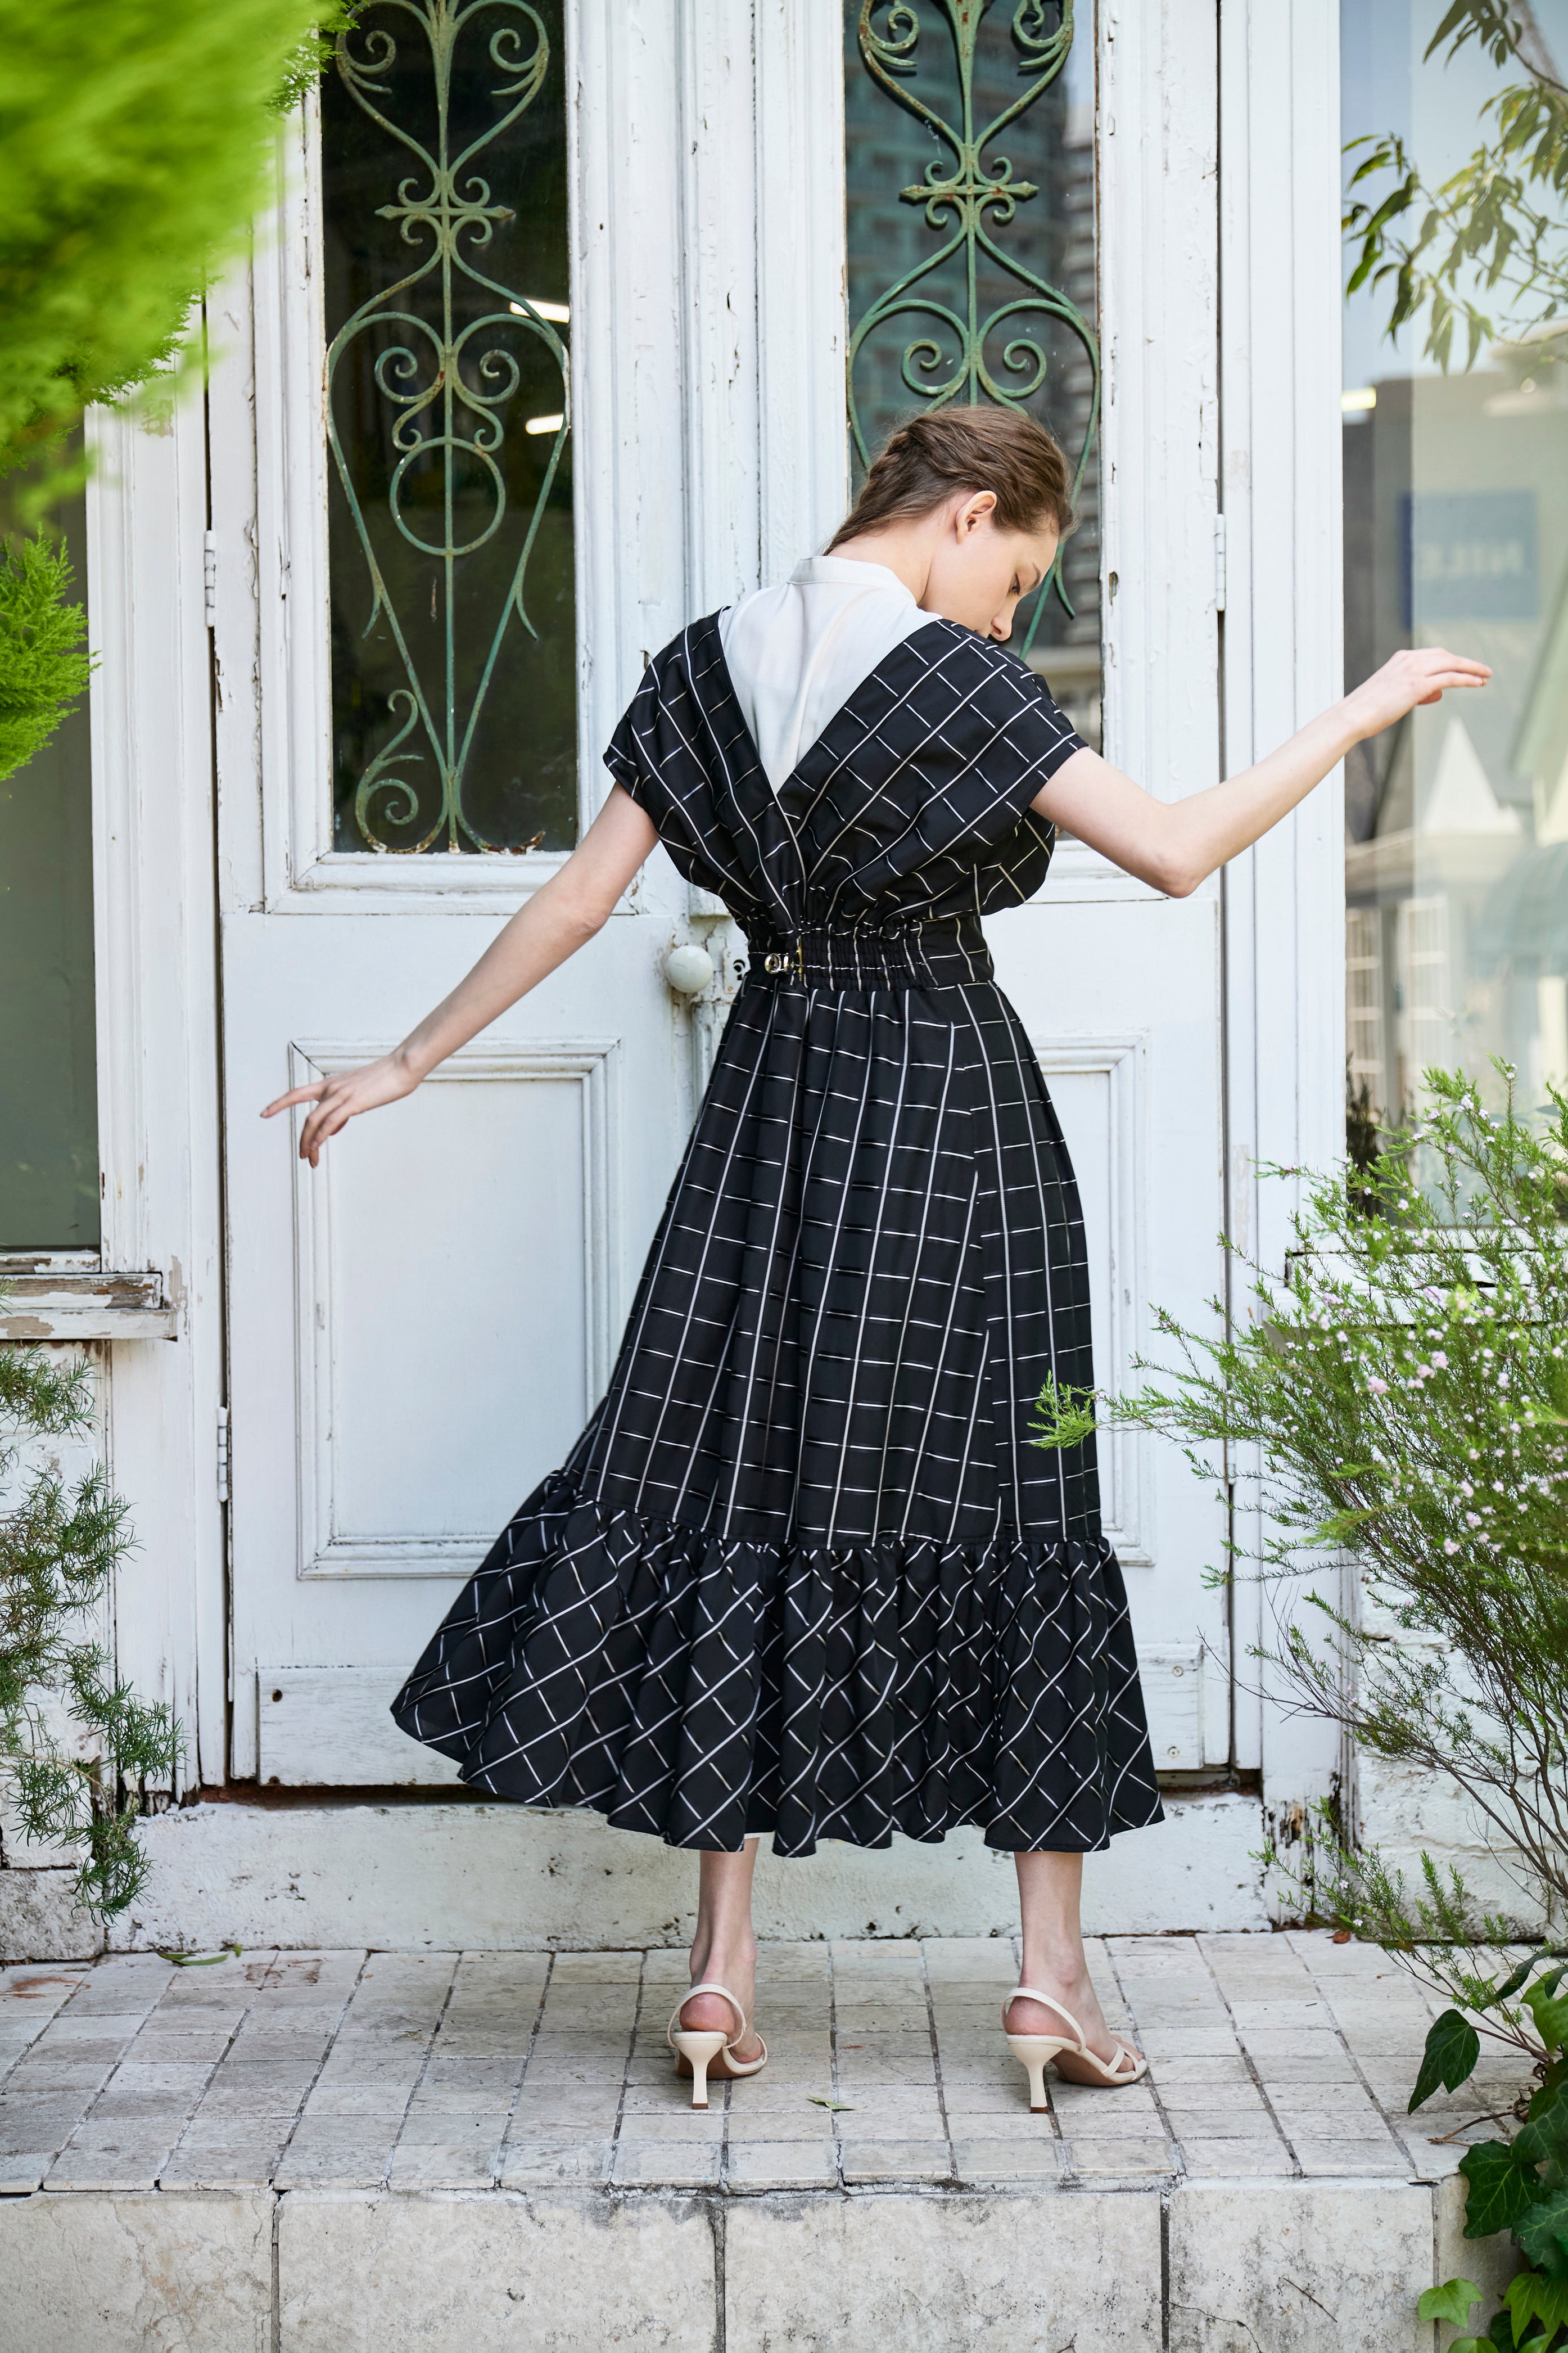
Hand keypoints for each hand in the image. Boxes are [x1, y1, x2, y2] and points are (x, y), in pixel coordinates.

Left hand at [261, 1051, 419, 1166]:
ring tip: (309, 1158)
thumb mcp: (358, 1094)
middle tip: (301, 1155)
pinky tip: (317, 1145)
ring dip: (309, 1141)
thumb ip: (342, 1109)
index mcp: (330, 1084)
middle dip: (301, 1138)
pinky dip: (321, 1134)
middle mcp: (330, 1088)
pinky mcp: (353, 1102)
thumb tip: (333, 1127)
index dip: (279, 1103)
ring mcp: (341, 1094)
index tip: (264, 1113)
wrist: (401, 1066)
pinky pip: (331, 1121)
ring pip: (315, 1120)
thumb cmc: (384, 1079)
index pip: (297, 1093)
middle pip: (306, 1115)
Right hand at [1342, 646, 1491, 743]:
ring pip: (1452, 664)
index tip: (1465, 667)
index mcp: (1401, 658)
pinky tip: (1478, 683)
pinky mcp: (1418, 686)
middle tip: (1482, 671)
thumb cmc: (1368, 711)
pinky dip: (1467, 679)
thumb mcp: (1390, 693)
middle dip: (1466, 663)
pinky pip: (1450, 678)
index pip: (1434, 654)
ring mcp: (1414, 671)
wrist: (1352, 716)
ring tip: (1486, 676)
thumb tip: (1427, 696)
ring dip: (1472, 669)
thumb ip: (1408, 689)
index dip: (1453, 660)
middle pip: (1446, 656)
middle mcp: (1409, 660)